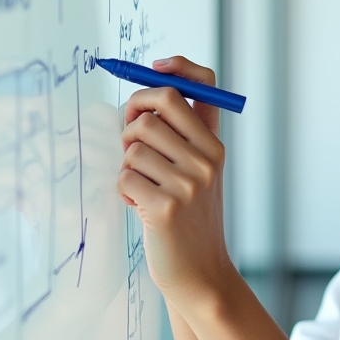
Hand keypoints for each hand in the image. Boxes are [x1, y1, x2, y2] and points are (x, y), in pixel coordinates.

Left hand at [117, 57, 233, 305]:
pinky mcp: (164, 208)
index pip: (203, 87)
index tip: (157, 67)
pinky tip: (139, 207)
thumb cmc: (190, 220)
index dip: (179, 67)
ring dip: (127, 165)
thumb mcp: (197, 174)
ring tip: (141, 186)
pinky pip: (124, 177)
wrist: (200, 272)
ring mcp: (189, 183)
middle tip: (128, 138)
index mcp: (216, 146)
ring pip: (134, 145)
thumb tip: (139, 103)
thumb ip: (179, 139)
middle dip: (132, 116)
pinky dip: (123, 192)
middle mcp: (208, 160)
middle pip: (159, 105)